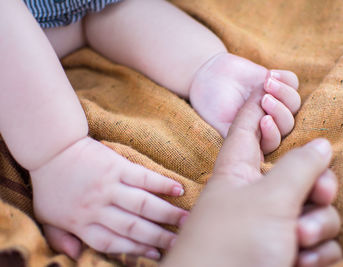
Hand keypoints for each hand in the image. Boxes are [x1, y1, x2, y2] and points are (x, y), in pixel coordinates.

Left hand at [31, 137, 187, 259]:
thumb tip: (75, 256)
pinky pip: (143, 177)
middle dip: (159, 237)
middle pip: (134, 227)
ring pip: (142, 204)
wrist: (50, 149)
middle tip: (180, 241)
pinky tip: (178, 188)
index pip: (114, 242)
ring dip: (167, 213)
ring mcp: (109, 186)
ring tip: (187, 219)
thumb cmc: (50, 185)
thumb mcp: (47, 217)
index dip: (137, 250)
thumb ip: (60, 238)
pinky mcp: (116, 166)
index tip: (157, 254)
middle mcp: (98, 208)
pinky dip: (161, 183)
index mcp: (82, 223)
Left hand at [162, 89, 341, 266]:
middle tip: (317, 196)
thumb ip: (299, 168)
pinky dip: (316, 252)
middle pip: (301, 172)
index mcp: (241, 171)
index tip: (266, 83)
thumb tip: (321, 144)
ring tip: (297, 242)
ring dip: (316, 227)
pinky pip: (318, 241)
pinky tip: (301, 262)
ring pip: (316, 210)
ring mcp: (272, 225)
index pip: (250, 128)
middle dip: (317, 187)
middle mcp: (257, 194)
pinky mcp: (284, 252)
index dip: (258, 106)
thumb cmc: (232, 242)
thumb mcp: (269, 199)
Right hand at [189, 52, 300, 153]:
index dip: (273, 132)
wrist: (206, 75)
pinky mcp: (278, 82)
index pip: (275, 140)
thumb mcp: (221, 124)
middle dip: (279, 111)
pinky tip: (269, 75)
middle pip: (288, 123)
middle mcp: (269, 120)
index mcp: (257, 135)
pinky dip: (285, 79)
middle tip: (264, 99)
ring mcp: (275, 101)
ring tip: (267, 83)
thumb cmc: (211, 104)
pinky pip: (293, 82)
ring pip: (293, 102)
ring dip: (283, 93)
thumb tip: (257, 162)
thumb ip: (238, 140)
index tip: (264, 120)